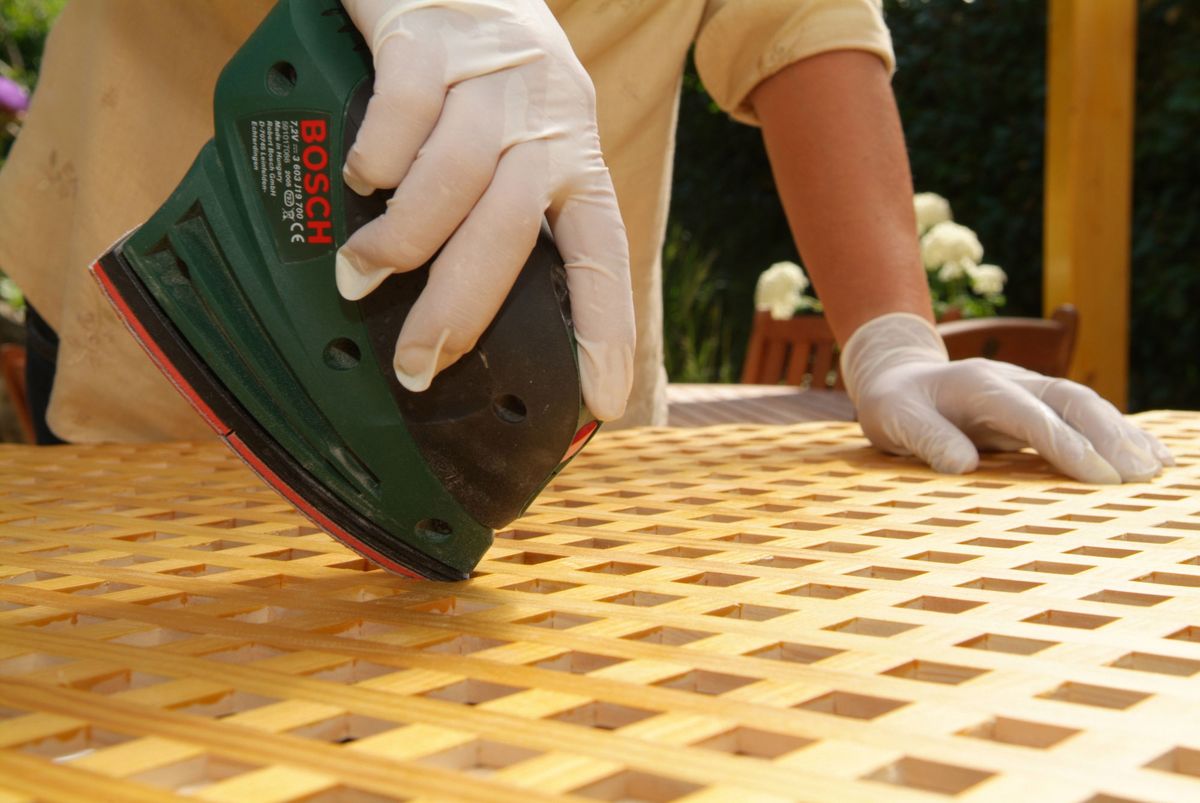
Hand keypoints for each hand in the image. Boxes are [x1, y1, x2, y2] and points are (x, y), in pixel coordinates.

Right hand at [337, 0, 634, 419]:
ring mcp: (490, 79)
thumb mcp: (521, 135)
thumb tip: (465, 299)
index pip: (603, 251)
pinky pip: (402, 117)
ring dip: (400, 242)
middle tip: (417, 366)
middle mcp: (543, 119)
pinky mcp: (431, 40)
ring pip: (451, 180)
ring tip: (362, 275)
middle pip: (508, 231)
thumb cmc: (487, 70)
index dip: (607, 326)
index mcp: (574, 155)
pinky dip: (375, 160)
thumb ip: (503, 207)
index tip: (603, 398)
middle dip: (459, 311)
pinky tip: (361, 179)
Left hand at [839, 313, 1172, 482]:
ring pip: (1085, 404)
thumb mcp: (894, 421)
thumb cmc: (895, 405)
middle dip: (1108, 436)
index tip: (1098, 475)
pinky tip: (1154, 456)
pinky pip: (1085, 414)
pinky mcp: (1039, 403)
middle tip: (1140, 477)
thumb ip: (926, 439)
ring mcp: (1030, 388)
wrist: (899, 376)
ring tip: (1156, 470)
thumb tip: (963, 466)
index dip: (1064, 442)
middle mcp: (1012, 381)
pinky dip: (1121, 434)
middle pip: (1069, 400)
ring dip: (1122, 435)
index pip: (1029, 413)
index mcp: (977, 385)